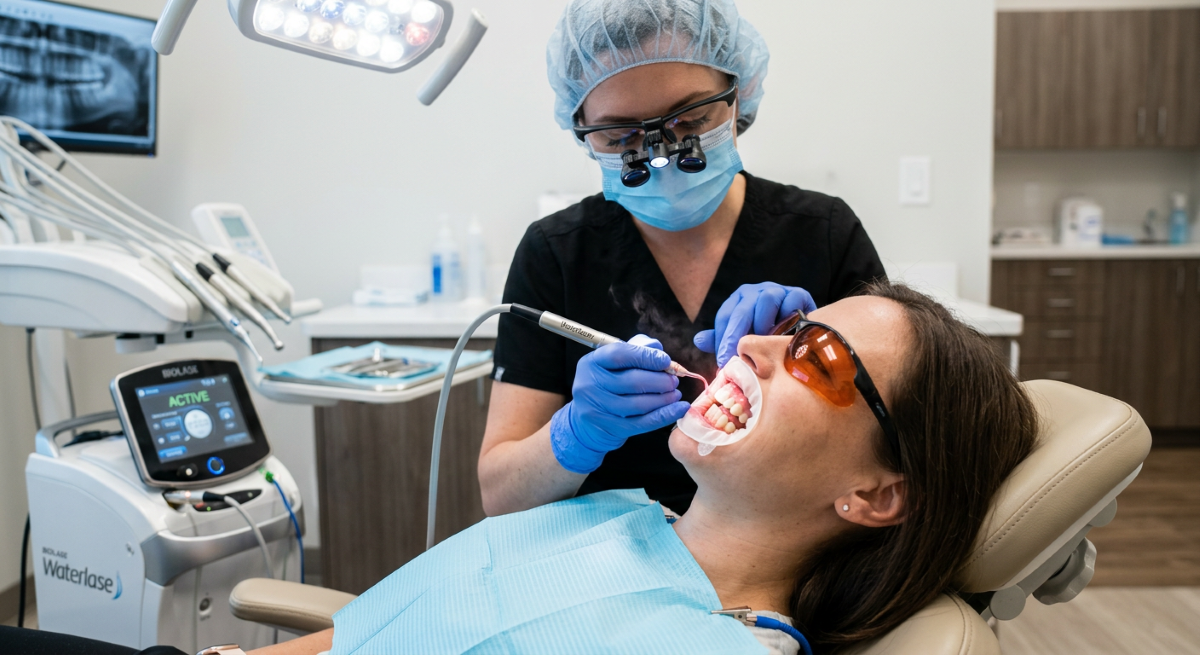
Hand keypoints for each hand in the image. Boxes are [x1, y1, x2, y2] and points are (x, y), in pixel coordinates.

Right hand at [550, 335, 691, 473]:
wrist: (588, 421)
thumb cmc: (608, 383)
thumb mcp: (616, 363)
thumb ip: (637, 349)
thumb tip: (658, 349)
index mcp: (591, 362)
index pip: (619, 354)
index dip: (646, 356)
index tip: (666, 360)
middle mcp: (589, 385)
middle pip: (632, 381)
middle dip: (660, 380)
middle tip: (674, 380)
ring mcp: (597, 409)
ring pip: (638, 404)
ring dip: (664, 398)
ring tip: (675, 394)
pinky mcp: (609, 427)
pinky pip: (643, 423)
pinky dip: (665, 415)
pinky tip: (679, 409)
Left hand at [694, 283, 816, 366]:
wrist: (801, 327)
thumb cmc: (767, 333)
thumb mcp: (742, 336)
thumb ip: (721, 339)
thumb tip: (698, 341)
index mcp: (739, 300)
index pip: (725, 316)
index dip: (722, 339)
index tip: (722, 362)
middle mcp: (756, 292)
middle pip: (742, 310)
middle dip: (736, 336)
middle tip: (735, 358)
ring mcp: (777, 290)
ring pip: (766, 300)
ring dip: (764, 323)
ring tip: (764, 344)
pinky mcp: (798, 294)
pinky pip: (792, 301)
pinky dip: (789, 317)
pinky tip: (787, 334)